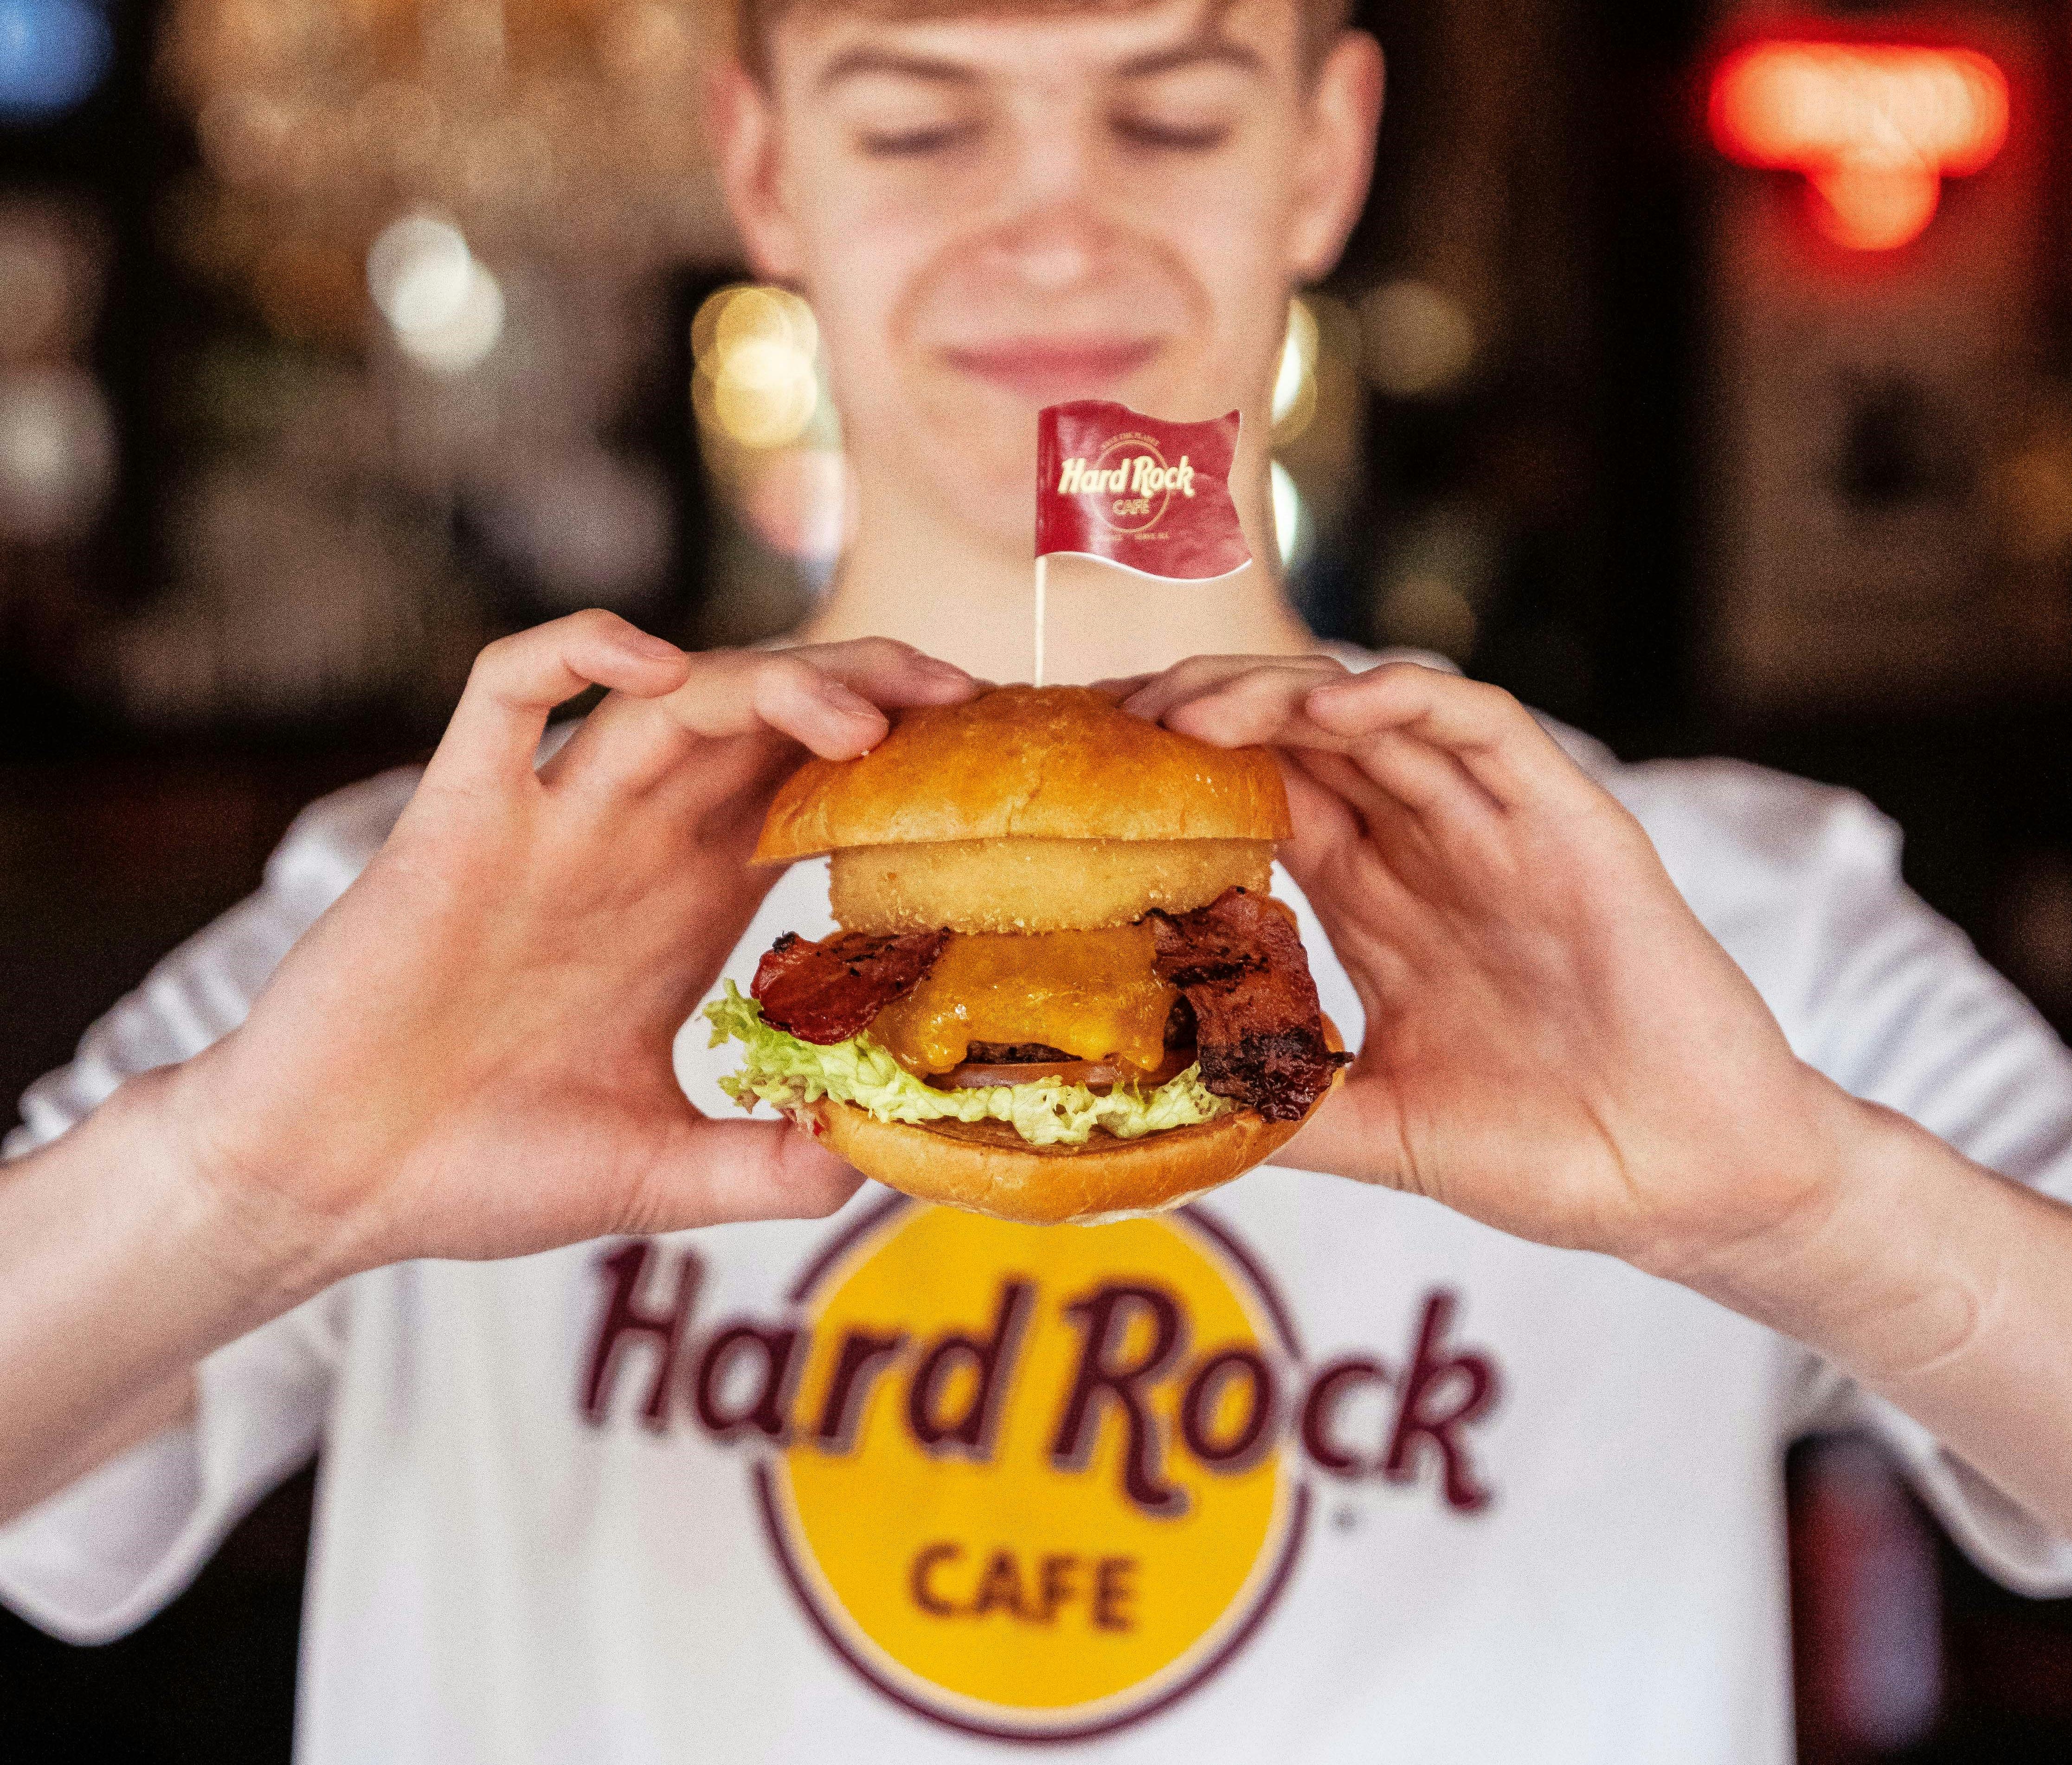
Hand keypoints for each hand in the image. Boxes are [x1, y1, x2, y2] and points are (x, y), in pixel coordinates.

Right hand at [168, 614, 977, 1279]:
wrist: (328, 1187)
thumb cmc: (478, 1172)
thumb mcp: (656, 1174)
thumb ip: (764, 1166)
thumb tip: (870, 1156)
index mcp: (685, 902)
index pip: (809, 789)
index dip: (897, 761)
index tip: (986, 765)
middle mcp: (628, 843)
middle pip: (764, 720)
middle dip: (866, 691)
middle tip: (966, 704)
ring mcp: (545, 822)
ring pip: (669, 697)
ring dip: (768, 683)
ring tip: (860, 718)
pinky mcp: (454, 821)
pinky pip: (503, 693)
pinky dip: (571, 654)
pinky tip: (648, 666)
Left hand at [1123, 656, 1851, 1278]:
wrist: (1690, 1184)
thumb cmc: (1551, 1154)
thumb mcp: (1382, 1129)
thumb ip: (1282, 1110)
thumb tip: (1160, 1125)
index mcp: (1376, 902)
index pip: (1259, 796)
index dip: (1176, 769)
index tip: (1086, 767)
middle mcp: (1427, 849)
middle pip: (1297, 738)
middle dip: (1201, 711)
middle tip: (1110, 721)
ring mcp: (1497, 830)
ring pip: (1372, 716)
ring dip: (1274, 695)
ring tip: (1186, 709)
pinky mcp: (1572, 824)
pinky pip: (1483, 729)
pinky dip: (1404, 703)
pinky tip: (1328, 710)